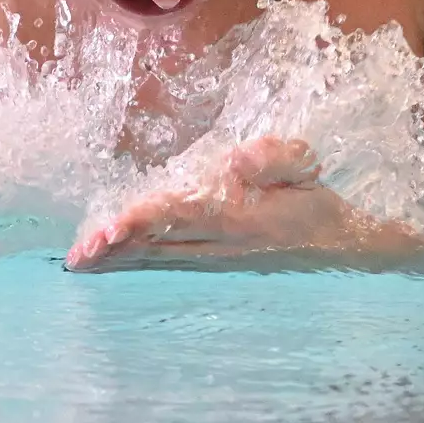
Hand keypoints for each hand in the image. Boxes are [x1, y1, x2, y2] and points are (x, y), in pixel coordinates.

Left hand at [67, 136, 376, 270]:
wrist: (347, 251)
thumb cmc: (321, 205)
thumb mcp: (306, 171)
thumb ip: (274, 160)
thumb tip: (236, 158)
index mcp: (239, 217)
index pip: (180, 215)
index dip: (141, 220)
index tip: (108, 228)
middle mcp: (221, 244)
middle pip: (158, 243)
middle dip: (116, 248)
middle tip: (76, 257)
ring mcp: (216, 259)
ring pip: (158, 257)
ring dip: (119, 260)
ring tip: (80, 262)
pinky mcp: (216, 264)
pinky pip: (168, 263)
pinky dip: (137, 262)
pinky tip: (111, 263)